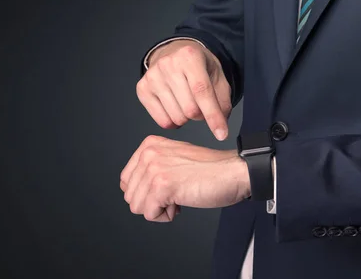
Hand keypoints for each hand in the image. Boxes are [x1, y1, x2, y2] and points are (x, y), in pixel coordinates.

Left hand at [120, 135, 250, 221]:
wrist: (233, 171)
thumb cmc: (212, 169)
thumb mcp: (174, 158)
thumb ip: (152, 168)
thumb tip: (134, 190)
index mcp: (149, 145)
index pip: (127, 180)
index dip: (147, 191)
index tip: (168, 186)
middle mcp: (149, 154)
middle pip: (130, 195)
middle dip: (153, 201)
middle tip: (177, 192)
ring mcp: (154, 169)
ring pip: (137, 206)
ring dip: (160, 209)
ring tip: (180, 196)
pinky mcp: (162, 186)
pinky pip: (150, 214)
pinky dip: (166, 216)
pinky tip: (182, 203)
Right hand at [137, 39, 231, 140]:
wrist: (174, 53)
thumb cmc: (197, 66)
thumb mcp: (217, 76)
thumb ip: (222, 101)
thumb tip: (220, 127)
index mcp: (190, 56)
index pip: (202, 92)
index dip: (213, 116)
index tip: (221, 134)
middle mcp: (168, 64)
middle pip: (190, 109)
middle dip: (200, 115)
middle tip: (200, 105)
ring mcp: (152, 76)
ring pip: (177, 117)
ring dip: (187, 118)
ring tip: (187, 103)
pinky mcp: (142, 89)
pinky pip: (163, 121)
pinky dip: (173, 122)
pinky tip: (175, 108)